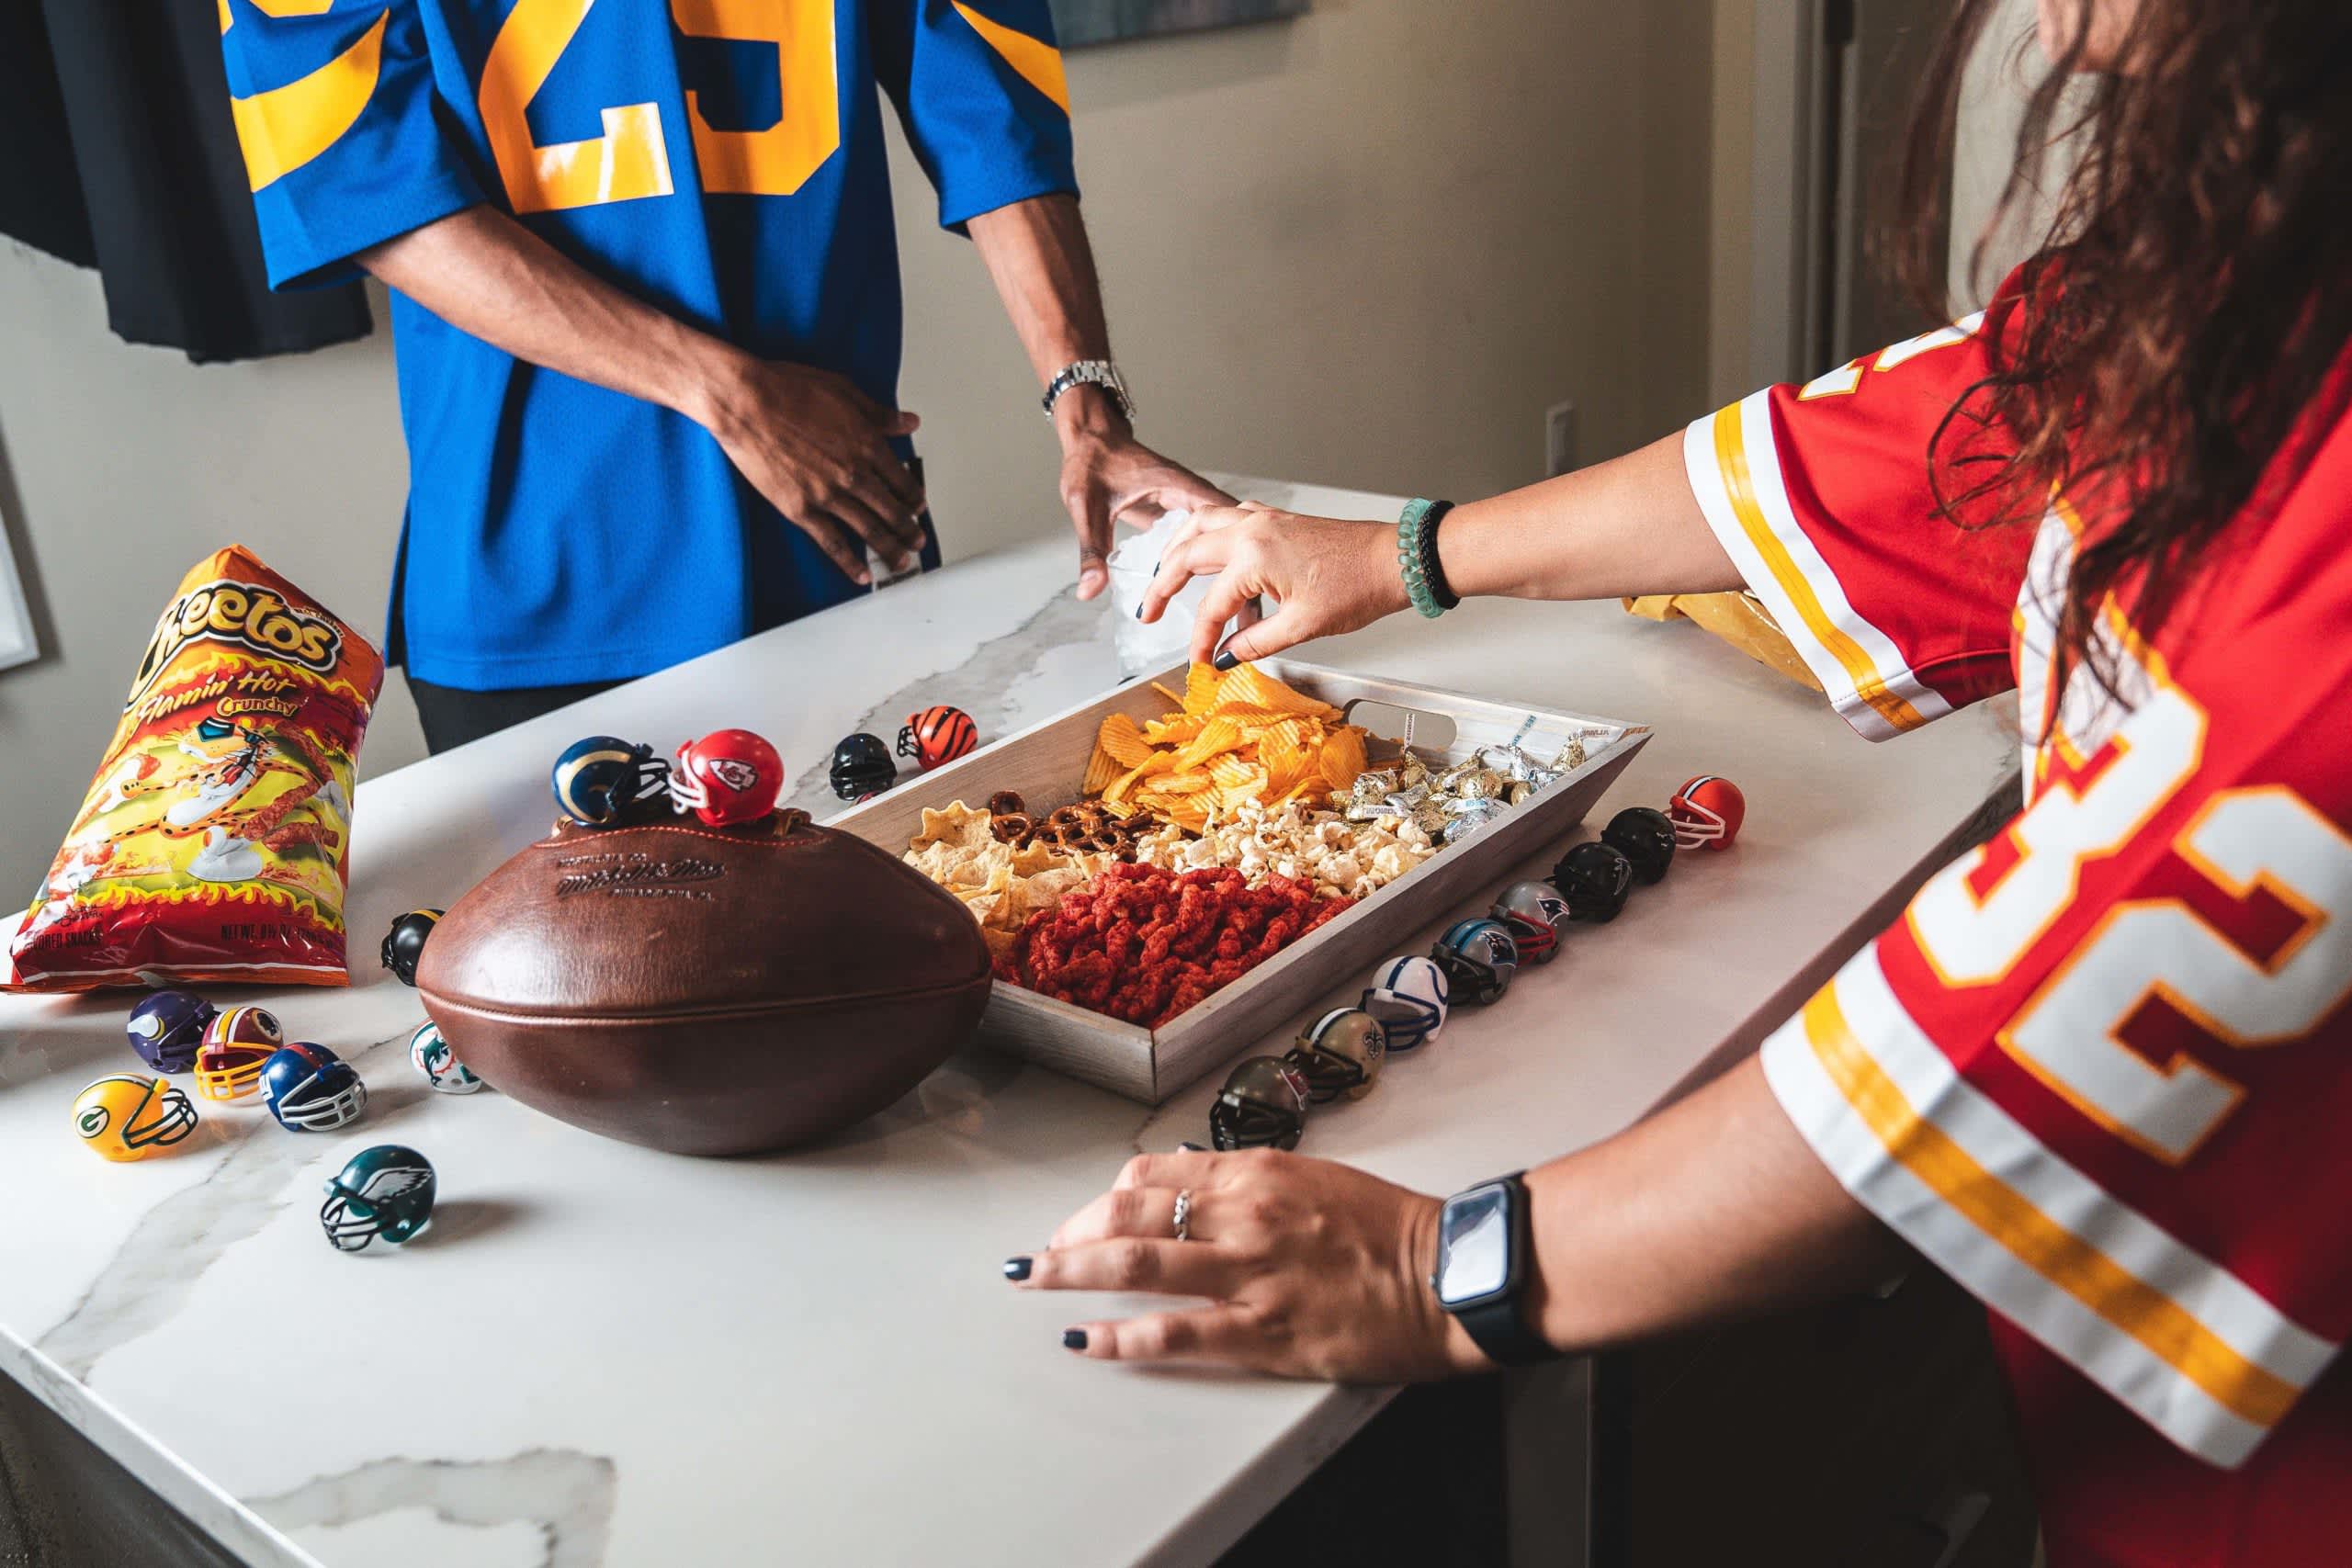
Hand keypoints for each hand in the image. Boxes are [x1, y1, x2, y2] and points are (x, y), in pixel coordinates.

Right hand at [699, 353, 927, 585]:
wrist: (746, 403)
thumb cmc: (788, 390)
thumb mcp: (844, 391)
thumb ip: (879, 414)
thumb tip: (908, 421)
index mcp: (867, 445)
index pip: (902, 479)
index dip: (914, 497)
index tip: (918, 506)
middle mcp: (854, 474)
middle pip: (892, 510)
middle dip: (909, 529)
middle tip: (917, 541)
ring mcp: (828, 495)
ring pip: (870, 531)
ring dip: (891, 549)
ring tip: (902, 562)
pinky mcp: (801, 510)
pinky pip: (833, 543)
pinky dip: (850, 562)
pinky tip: (862, 574)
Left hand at [1006, 1148, 1491, 1379]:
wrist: (1449, 1273)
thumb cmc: (1390, 1229)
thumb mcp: (1312, 1177)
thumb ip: (1247, 1181)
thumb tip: (1187, 1181)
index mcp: (1256, 1170)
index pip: (1151, 1172)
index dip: (1102, 1198)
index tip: (1082, 1218)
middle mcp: (1243, 1212)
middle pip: (1127, 1212)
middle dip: (1070, 1233)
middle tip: (1038, 1255)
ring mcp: (1249, 1271)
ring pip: (1134, 1263)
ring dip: (1069, 1271)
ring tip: (1031, 1280)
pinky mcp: (1262, 1329)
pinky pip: (1172, 1332)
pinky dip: (1117, 1337)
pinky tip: (1084, 1341)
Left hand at [1058, 422, 1233, 599]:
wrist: (1090, 440)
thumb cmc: (1090, 463)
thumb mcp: (1087, 509)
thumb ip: (1093, 551)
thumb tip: (1091, 590)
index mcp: (1179, 486)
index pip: (1223, 515)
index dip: (1238, 547)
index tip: (1247, 580)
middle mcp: (1192, 492)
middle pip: (1233, 527)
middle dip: (1244, 564)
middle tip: (1252, 605)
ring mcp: (1188, 502)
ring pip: (1224, 532)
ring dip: (1233, 562)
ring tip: (1245, 603)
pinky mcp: (1180, 511)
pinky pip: (1206, 535)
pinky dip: (1213, 558)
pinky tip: (1215, 586)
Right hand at [1139, 504, 1408, 665]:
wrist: (1395, 559)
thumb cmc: (1358, 586)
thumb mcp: (1302, 626)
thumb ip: (1256, 642)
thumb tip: (1228, 656)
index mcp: (1254, 556)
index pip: (1211, 605)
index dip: (1199, 640)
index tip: (1198, 663)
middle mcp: (1251, 530)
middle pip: (1187, 555)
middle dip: (1162, 585)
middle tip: (1148, 612)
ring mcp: (1263, 519)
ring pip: (1201, 525)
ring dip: (1177, 550)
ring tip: (1163, 575)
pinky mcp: (1276, 519)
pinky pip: (1226, 519)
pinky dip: (1207, 535)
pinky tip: (1208, 553)